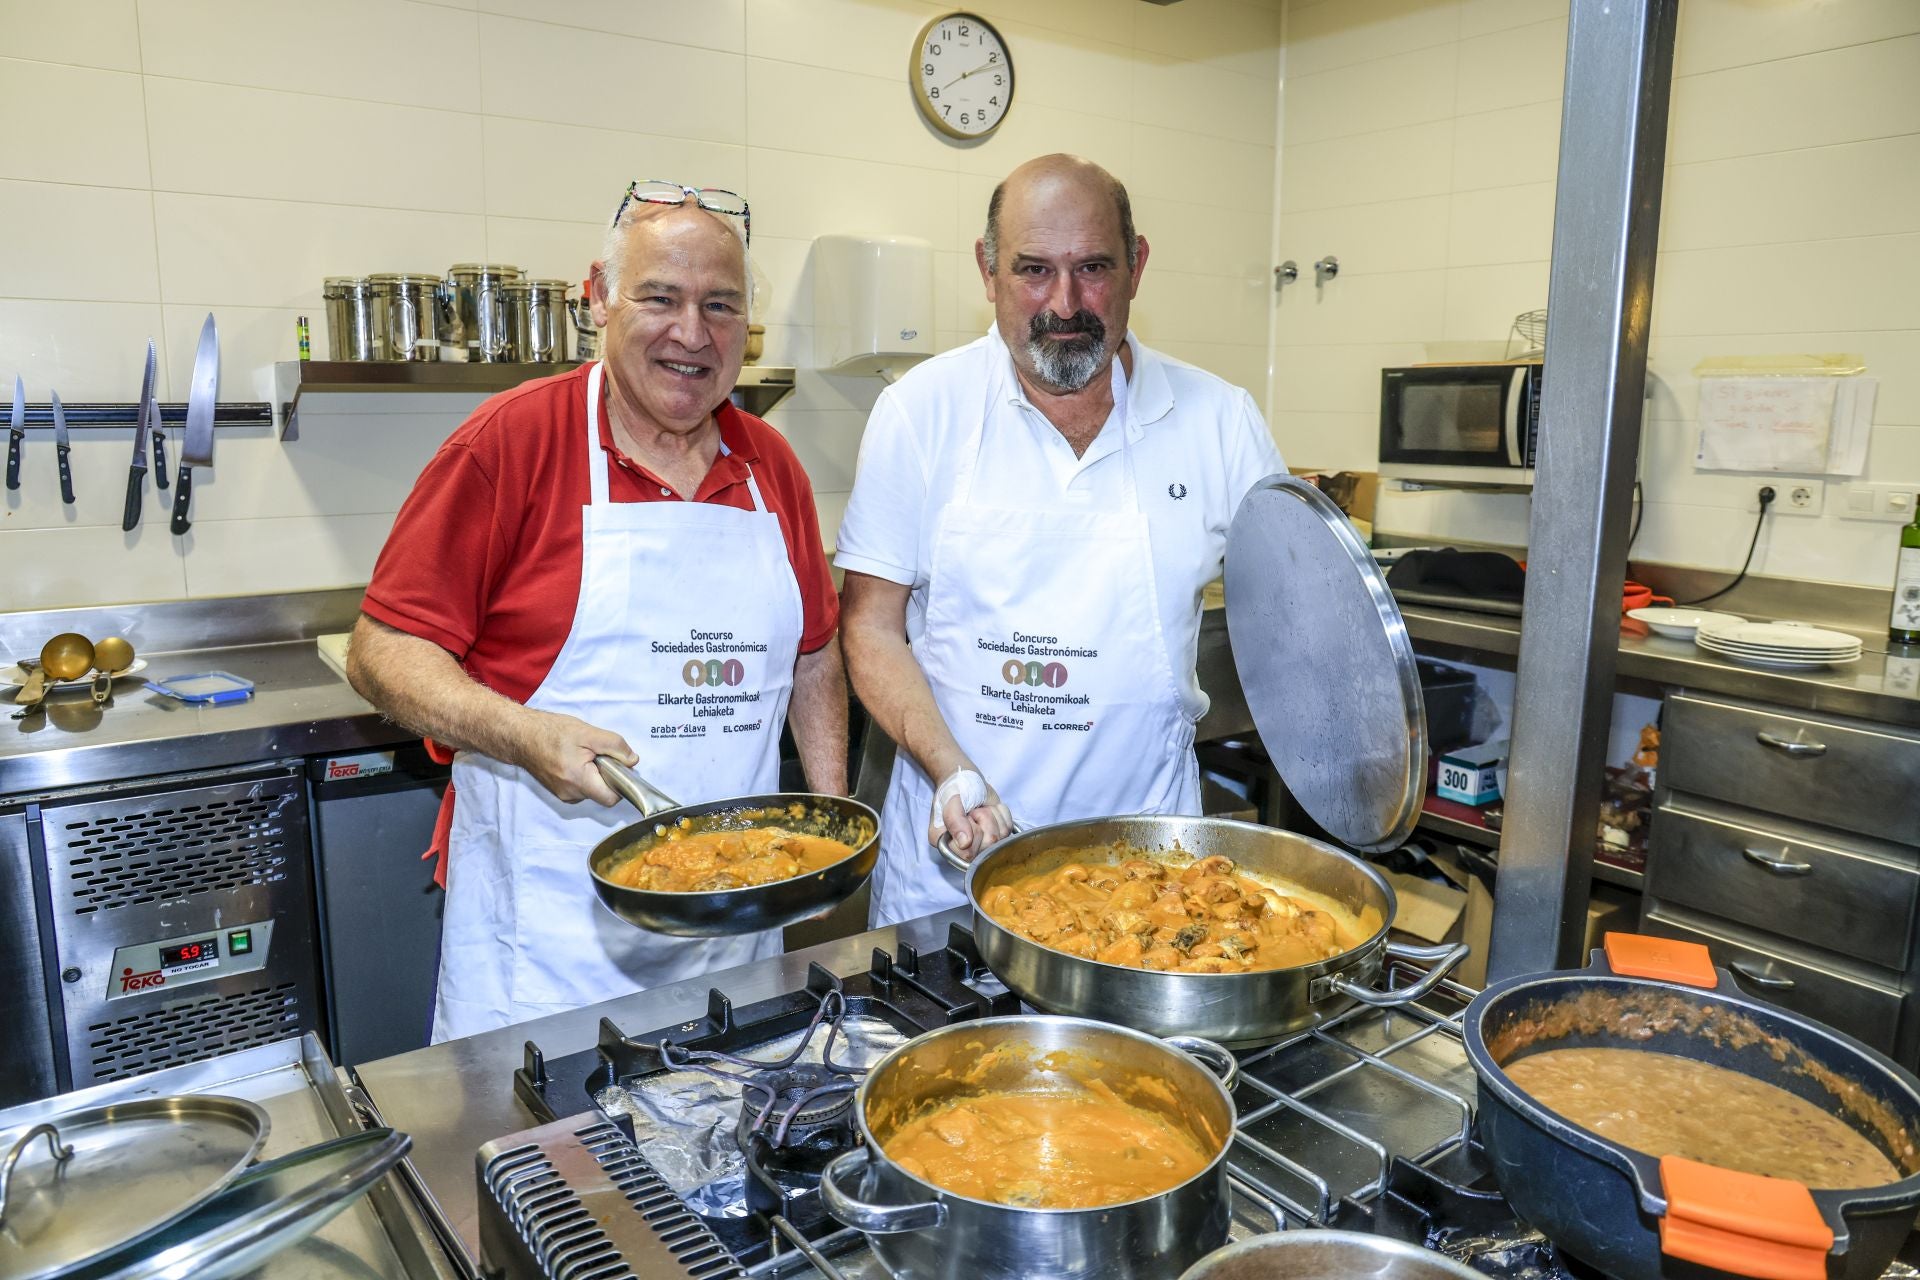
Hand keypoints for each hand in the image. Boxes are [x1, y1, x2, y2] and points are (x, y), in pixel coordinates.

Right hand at [517, 710, 635, 805]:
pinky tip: (575, 760)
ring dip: (594, 775)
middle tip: (598, 755)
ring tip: (583, 755)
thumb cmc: (550, 732)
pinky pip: (580, 788)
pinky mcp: (558, 791)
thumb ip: (615, 746)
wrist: (520, 736)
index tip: (619, 767)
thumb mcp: (588, 733)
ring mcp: (562, 794)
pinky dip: (583, 776)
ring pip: (591, 790)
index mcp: (578, 780)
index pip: (612, 798)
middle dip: (606, 776)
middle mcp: (570, 793)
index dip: (621, 783)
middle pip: (602, 794)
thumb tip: (632, 760)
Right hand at [929, 768, 1013, 862]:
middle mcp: (963, 849)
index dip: (972, 831)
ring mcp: (981, 844)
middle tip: (973, 810)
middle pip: (988, 845)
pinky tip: (989, 809)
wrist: (967, 778)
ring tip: (980, 808)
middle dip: (984, 819)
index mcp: (946, 844)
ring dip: (992, 815)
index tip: (966, 816)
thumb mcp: (951, 800)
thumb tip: (965, 844)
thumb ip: (954, 821)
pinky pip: (1008, 828)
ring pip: (1000, 837)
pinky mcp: (996, 835)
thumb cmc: (955, 789)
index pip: (967, 853)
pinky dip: (1000, 813)